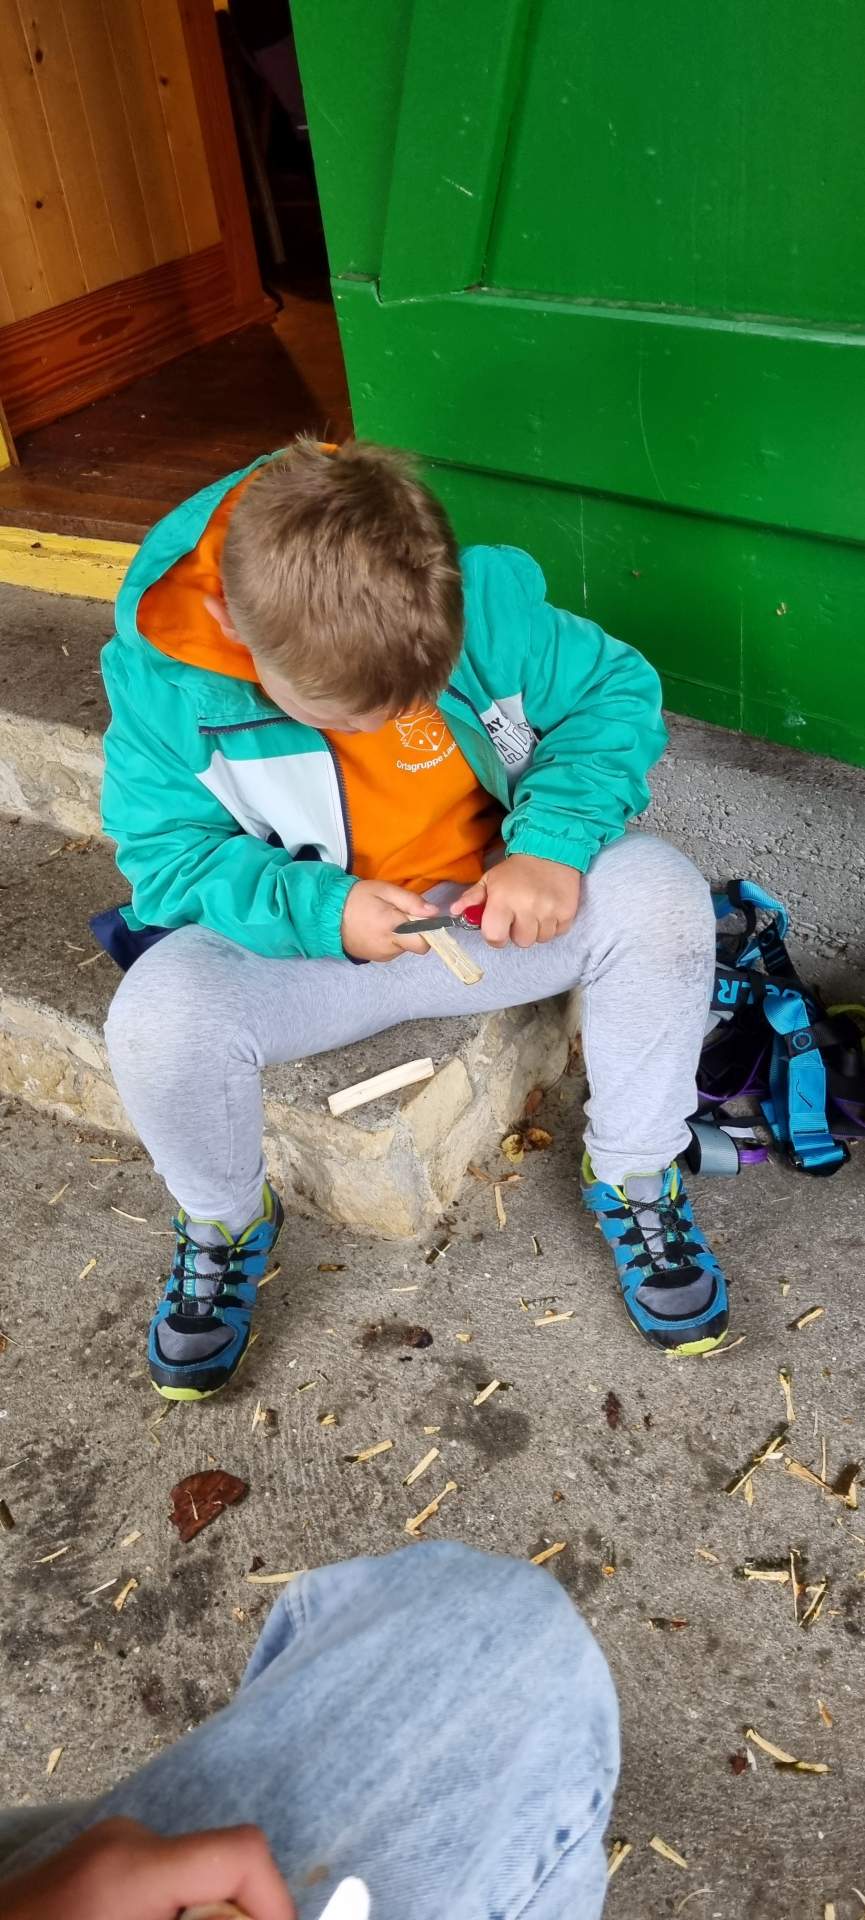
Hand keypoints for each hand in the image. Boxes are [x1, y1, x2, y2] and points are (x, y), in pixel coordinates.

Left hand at [0, 1817, 294, 1919]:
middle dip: (238, 1919)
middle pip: (224, 1867)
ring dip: (206, 1917)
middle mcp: (126, 1840)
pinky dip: (176, 1914)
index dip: (278, 1903)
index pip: (241, 1853)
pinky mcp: (98, 1860)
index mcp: (134, 1867)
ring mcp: (109, 1845)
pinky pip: (163, 1882)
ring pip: (195, 1877)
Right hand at [341, 879, 438, 961]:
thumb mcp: (384, 890)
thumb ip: (411, 901)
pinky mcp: (374, 958)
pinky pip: (392, 951)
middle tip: (401, 917)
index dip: (429, 931)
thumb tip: (434, 913)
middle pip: (416, 945)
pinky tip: (378, 929)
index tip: (423, 919)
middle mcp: (389, 946)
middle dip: (415, 933)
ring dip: (401, 936)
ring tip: (384, 920)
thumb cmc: (357, 898)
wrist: (327, 915)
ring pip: (403, 947)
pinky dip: (391, 941)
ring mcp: (381, 955)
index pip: (424, 942)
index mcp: (393, 927)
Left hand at [450, 855, 580, 948]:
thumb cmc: (515, 870)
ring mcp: (549, 910)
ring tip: (535, 911)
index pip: (495, 937)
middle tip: (519, 915)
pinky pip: (558, 933)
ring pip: (540, 939)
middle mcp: (527, 906)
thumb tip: (454, 911)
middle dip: (518, 932)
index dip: (495, 936)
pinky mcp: (568, 912)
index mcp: (503, 899)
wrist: (550, 850)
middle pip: (521, 942)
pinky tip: (548, 910)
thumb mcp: (489, 879)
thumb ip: (472, 897)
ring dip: (536, 929)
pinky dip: (553, 925)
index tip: (499, 928)